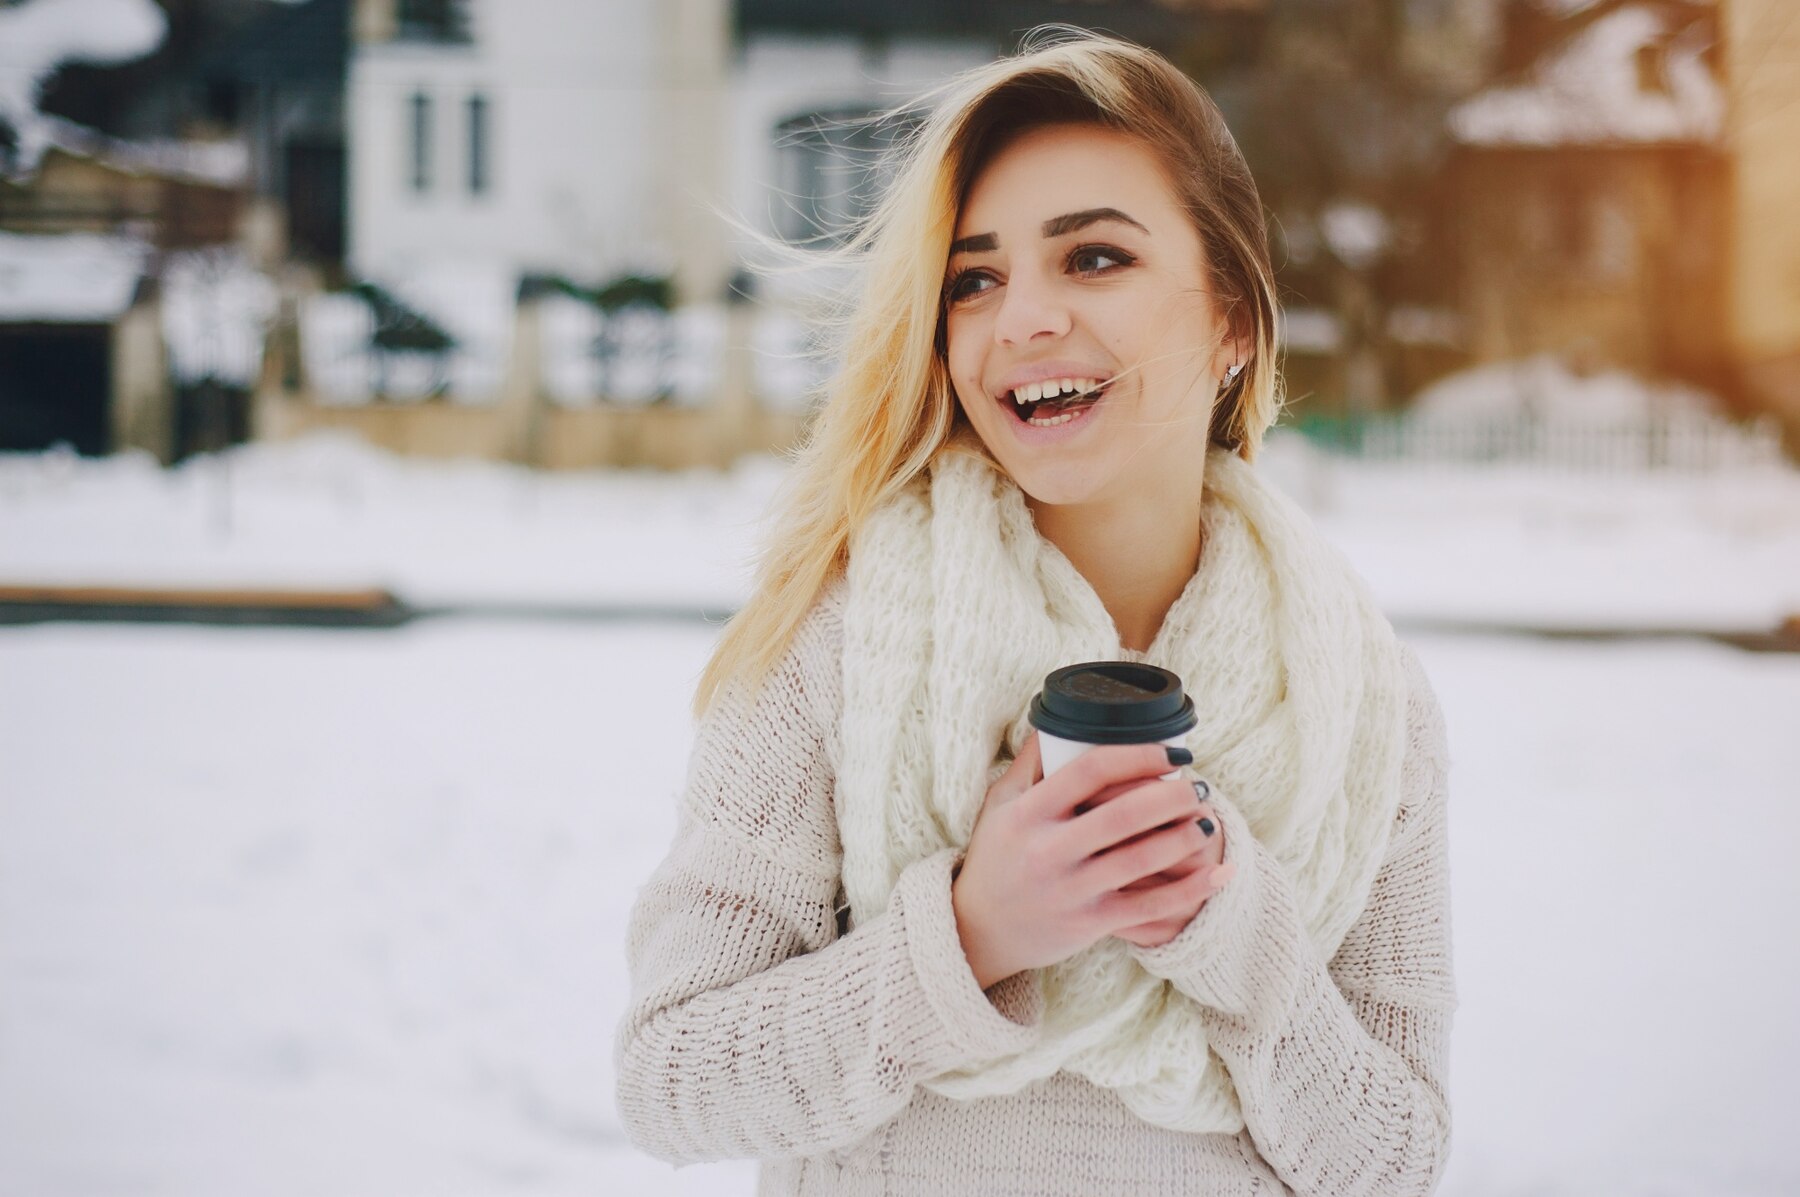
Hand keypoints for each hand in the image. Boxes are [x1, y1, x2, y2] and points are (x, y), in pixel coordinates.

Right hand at [950, 733, 1222, 987]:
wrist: (977, 930)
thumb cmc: (995, 857)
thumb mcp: (1000, 804)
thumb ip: (1030, 763)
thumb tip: (1057, 718)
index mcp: (1028, 813)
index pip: (1090, 770)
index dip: (1138, 755)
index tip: (1171, 751)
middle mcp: (1048, 850)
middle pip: (1124, 814)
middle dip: (1172, 795)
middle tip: (1198, 785)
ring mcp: (1070, 889)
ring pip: (1142, 858)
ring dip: (1185, 837)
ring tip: (1207, 821)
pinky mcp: (1089, 923)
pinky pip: (1149, 906)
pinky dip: (1189, 890)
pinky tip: (1217, 874)